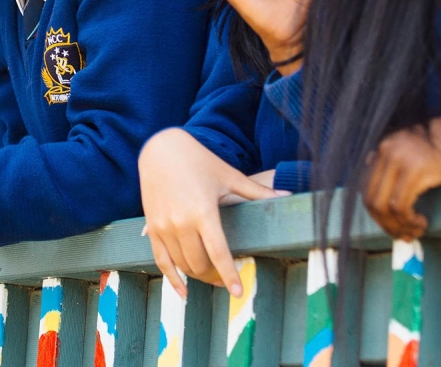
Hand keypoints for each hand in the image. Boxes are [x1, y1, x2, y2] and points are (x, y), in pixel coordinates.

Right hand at [139, 129, 287, 297]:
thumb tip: (288, 195)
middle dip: (215, 276)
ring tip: (211, 277)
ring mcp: (164, 226)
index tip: (239, 291)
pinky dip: (172, 278)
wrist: (161, 149)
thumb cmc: (199, 160)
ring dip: (198, 276)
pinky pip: (161, 261)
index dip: (229, 275)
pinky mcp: (152, 227)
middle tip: (227, 279)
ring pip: (183, 265)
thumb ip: (257, 192)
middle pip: (200, 264)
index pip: (219, 253)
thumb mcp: (229, 175)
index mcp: (203, 212)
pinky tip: (183, 291)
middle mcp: (182, 222)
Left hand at [364, 111, 440, 238]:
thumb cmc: (440, 147)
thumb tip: (373, 178)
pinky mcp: (414, 171)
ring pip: (384, 207)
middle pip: (371, 200)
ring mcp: (397, 161)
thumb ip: (388, 160)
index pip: (365, 189)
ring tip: (415, 232)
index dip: (376, 213)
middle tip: (401, 236)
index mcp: (381, 148)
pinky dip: (408, 221)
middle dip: (385, 225)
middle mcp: (384, 152)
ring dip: (398, 226)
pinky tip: (422, 222)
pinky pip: (401, 206)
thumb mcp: (408, 150)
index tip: (391, 227)